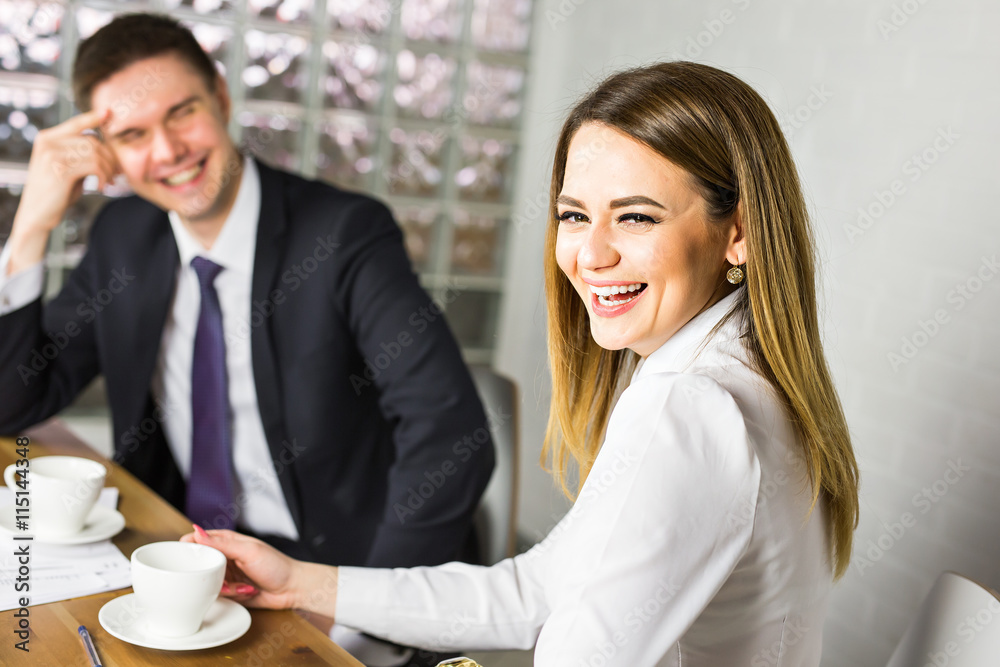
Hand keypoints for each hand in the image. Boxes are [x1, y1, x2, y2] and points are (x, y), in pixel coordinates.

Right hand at [7, 109, 119, 274]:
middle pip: (92, 140)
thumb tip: (105, 147)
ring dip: (108, 168)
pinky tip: (101, 187)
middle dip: (109, 157)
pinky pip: (93, 165)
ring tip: (109, 181)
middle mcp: (48, 142)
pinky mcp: (60, 168)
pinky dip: (103, 176)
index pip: (75, 123)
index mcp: (48, 138)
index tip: (109, 113)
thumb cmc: (55, 193)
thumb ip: (80, 155)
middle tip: (116, 174)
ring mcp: (52, 154)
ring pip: (95, 153)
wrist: (37, 215)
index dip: (92, 117)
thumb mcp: (67, 169)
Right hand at [180, 526, 337, 615]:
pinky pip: (216, 595)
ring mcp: (225, 574)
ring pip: (205, 582)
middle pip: (198, 564)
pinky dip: (231, 595)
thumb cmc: (276, 565)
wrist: (291, 588)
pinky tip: (246, 591)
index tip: (186, 558)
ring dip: (223, 586)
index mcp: (227, 541)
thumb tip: (196, 532)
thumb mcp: (248, 551)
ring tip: (243, 585)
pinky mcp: (228, 591)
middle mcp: (223, 557)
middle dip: (207, 574)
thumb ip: (221, 544)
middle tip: (224, 577)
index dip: (188, 548)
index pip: (197, 540)